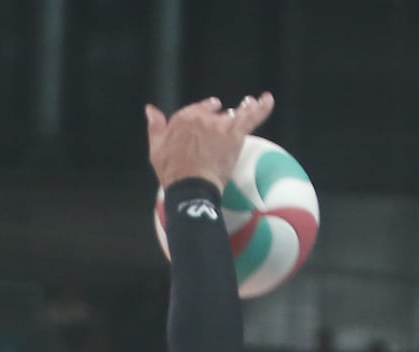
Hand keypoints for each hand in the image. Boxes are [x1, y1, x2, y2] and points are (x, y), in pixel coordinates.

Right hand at [145, 93, 273, 189]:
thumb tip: (150, 109)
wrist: (190, 185)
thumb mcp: (156, 148)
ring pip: (235, 113)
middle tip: (228, 115)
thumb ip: (155, 126)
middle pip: (216, 113)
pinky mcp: (235, 134)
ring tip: (250, 102)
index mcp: (183, 118)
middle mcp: (202, 118)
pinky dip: (262, 107)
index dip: (204, 110)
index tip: (211, 109)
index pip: (197, 109)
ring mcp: (220, 125)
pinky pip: (251, 117)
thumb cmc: (171, 171)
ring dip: (243, 108)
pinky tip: (268, 99)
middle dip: (222, 115)